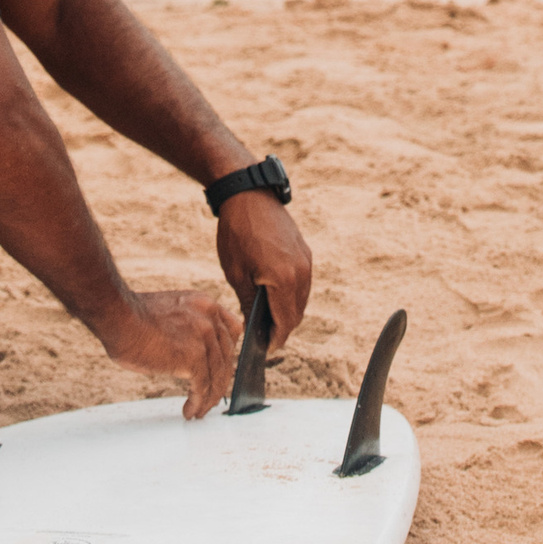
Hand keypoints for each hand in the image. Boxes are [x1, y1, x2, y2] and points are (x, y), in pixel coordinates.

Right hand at [100, 284, 240, 418]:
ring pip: (217, 375)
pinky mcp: (195, 358)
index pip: (231, 330)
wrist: (120, 317)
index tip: (222, 368)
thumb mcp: (169, 312)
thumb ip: (185, 327)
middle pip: (227, 356)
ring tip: (200, 410)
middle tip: (210, 396)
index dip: (227, 352)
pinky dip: (198, 402)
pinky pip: (203, 387)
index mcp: (204, 304)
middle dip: (220, 379)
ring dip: (210, 397)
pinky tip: (190, 411)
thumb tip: (183, 352)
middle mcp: (210, 318)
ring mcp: (204, 337)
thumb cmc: (131, 316)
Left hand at [217, 192, 313, 353]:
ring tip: (267, 319)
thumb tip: (254, 327)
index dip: (276, 339)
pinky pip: (302, 282)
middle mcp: (302, 273)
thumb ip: (249, 303)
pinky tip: (274, 295)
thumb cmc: (237, 233)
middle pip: (296, 314)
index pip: (286, 323)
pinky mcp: (305, 252)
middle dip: (282, 328)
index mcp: (284, 280)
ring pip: (301, 299)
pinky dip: (291, 294)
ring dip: (288, 311)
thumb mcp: (236, 273)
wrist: (249, 194)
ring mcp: (306, 261)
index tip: (264, 349)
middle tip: (264, 337)